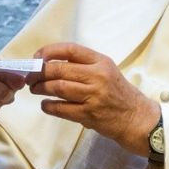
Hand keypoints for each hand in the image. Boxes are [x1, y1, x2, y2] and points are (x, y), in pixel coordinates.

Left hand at [28, 43, 159, 154]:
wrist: (136, 118)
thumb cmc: (119, 93)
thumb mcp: (106, 71)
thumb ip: (83, 65)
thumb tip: (50, 62)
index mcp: (101, 62)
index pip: (70, 50)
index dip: (49, 51)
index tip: (37, 57)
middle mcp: (97, 76)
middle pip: (59, 69)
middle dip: (39, 73)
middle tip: (31, 77)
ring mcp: (93, 96)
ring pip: (57, 87)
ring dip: (41, 88)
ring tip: (35, 89)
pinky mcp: (89, 114)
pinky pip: (61, 108)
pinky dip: (49, 106)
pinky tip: (45, 105)